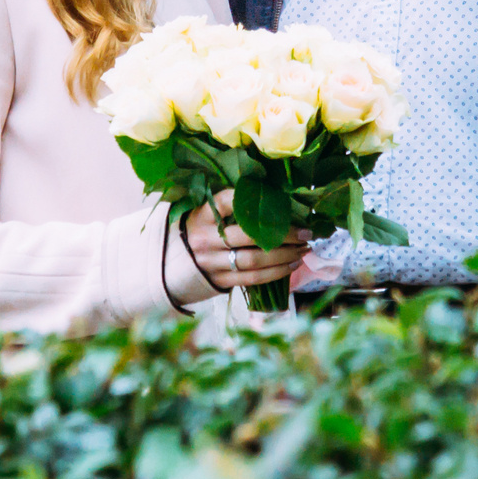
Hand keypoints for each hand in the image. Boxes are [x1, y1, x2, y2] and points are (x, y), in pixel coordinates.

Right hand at [167, 189, 309, 306]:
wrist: (172, 263)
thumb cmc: (200, 231)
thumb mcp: (206, 215)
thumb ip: (231, 208)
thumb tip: (275, 198)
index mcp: (203, 215)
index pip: (227, 202)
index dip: (251, 199)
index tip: (279, 200)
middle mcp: (205, 238)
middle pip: (249, 235)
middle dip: (283, 234)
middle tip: (305, 233)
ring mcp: (211, 261)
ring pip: (254, 260)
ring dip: (284, 255)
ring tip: (303, 250)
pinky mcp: (219, 280)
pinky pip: (252, 279)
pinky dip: (275, 273)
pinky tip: (292, 265)